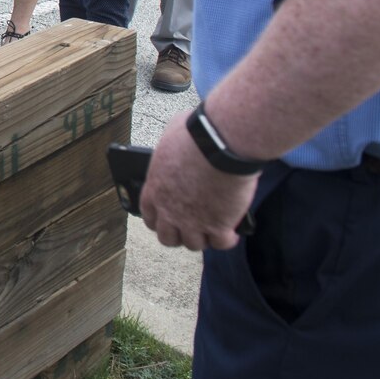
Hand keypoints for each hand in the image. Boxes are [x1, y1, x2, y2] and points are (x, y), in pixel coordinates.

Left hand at [139, 111, 259, 250]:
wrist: (221, 143)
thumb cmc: (196, 134)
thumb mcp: (171, 138)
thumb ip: (170, 152)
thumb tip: (177, 147)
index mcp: (155, 188)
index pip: (149, 216)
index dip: (159, 220)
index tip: (168, 219)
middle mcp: (169, 209)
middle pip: (167, 237)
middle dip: (179, 234)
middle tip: (191, 227)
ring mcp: (192, 220)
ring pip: (193, 244)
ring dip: (203, 238)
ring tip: (212, 230)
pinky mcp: (217, 225)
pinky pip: (220, 243)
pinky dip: (226, 239)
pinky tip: (230, 232)